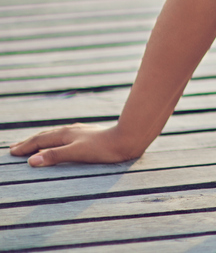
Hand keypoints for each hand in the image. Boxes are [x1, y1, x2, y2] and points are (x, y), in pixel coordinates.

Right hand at [9, 123, 142, 166]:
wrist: (128, 138)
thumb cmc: (104, 148)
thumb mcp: (77, 153)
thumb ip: (55, 156)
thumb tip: (31, 160)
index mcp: (66, 135)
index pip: (40, 141)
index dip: (25, 147)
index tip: (11, 152)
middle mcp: (71, 130)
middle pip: (46, 136)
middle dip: (30, 142)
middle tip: (15, 147)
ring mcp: (81, 131)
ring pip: (56, 134)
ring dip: (42, 139)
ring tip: (34, 142)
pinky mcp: (90, 134)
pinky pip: (66, 135)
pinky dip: (56, 139)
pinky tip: (63, 139)